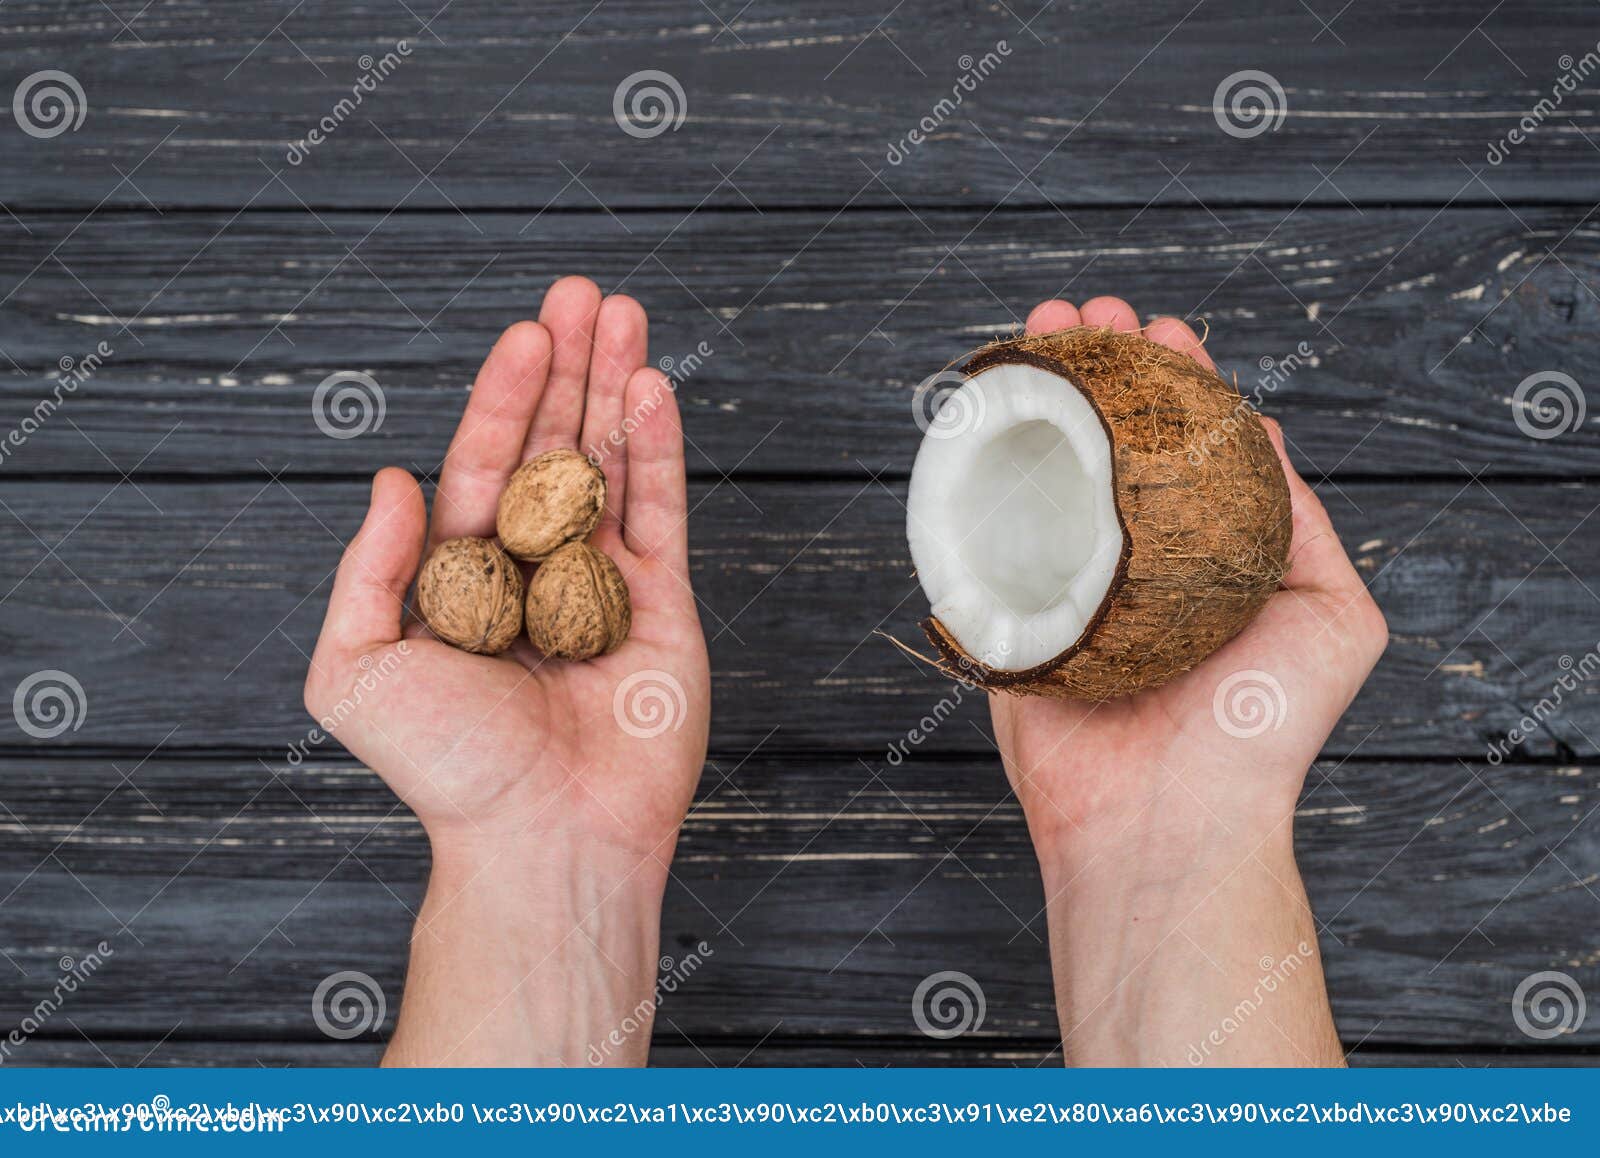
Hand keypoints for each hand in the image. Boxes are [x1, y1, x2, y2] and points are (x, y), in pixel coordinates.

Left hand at [303, 278, 709, 1063]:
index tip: (527, 333)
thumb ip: (370, 568)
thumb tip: (396, 478)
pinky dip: (660, 450)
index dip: (505, 395)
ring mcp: (602, 584)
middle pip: (555, 444)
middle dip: (569, 367)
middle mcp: (534, 569)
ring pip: (612, 463)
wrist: (542, 834)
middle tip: (583, 293)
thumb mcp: (358, 667)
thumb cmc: (448, 769)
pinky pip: (661, 513)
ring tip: (626, 314)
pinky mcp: (662, 607)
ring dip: (618, 387)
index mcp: (465, 577)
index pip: (487, 463)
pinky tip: (654, 391)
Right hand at [993, 296, 1387, 865]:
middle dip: (1102, 367)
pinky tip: (983, 413)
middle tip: (1090, 314)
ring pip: (1049, 469)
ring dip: (1044, 394)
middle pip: (1113, 440)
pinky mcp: (1014, 617)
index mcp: (1207, 557)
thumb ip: (1306, 525)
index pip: (1188, 444)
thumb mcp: (1335, 616)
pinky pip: (988, 535)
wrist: (1168, 823)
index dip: (1177, 378)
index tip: (1162, 326)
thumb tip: (1263, 435)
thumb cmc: (1259, 733)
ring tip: (1040, 330)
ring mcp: (1070, 585)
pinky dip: (981, 469)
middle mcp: (1138, 561)